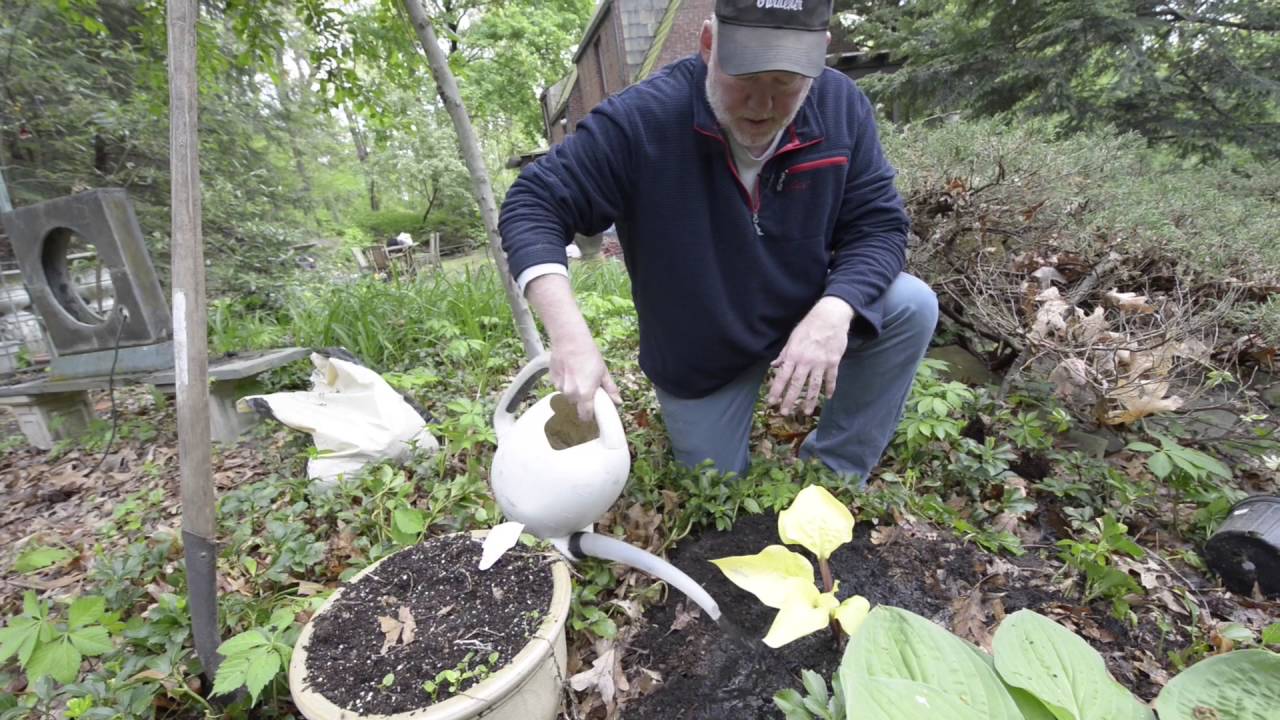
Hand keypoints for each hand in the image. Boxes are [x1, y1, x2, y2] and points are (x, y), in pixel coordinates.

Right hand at [550, 336, 621, 421]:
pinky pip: (560, 386)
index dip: (589, 415)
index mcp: (585, 394)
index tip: (592, 411)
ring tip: (577, 374)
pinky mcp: (551, 380)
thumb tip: (618, 402)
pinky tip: (568, 370)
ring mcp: (559, 387)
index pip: (585, 415)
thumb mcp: (603, 372)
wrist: (570, 340)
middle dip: (581, 398)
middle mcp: (571, 394)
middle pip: (576, 404)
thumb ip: (610, 389)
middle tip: (587, 385)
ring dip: (572, 389)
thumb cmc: (589, 355)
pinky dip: (564, 382)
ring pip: (567, 394)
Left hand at [766, 297, 854, 414]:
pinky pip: (831, 378)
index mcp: (794, 355)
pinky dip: (830, 388)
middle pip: (797, 385)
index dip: (776, 390)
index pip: (783, 376)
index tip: (771, 402)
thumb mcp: (792, 338)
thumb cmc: (809, 326)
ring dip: (809, 400)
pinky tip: (828, 397)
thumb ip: (784, 354)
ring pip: (814, 386)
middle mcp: (806, 361)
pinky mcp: (833, 362)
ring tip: (805, 412)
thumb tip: (775, 364)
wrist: (830, 317)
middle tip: (784, 413)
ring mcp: (821, 363)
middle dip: (789, 400)